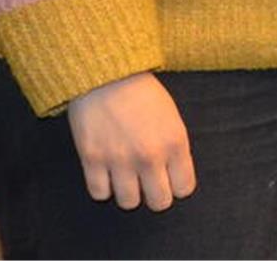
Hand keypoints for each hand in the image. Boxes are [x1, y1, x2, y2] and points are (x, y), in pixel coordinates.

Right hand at [65, 72, 194, 211]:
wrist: (107, 74)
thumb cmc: (142, 92)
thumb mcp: (171, 116)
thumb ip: (174, 147)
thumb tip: (173, 175)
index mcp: (175, 142)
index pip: (184, 188)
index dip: (177, 186)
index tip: (169, 179)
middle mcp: (150, 156)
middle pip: (159, 203)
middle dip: (155, 195)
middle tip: (148, 182)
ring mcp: (120, 160)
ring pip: (129, 203)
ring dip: (127, 192)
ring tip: (125, 176)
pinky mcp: (92, 160)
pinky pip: (99, 194)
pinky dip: (102, 187)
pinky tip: (105, 172)